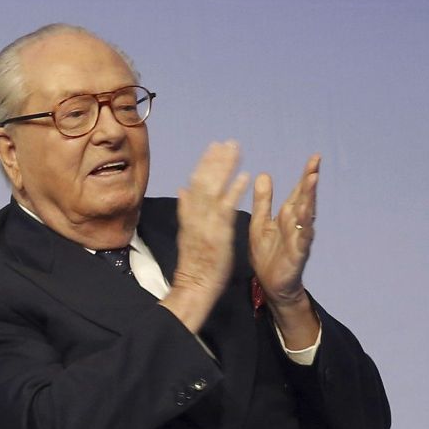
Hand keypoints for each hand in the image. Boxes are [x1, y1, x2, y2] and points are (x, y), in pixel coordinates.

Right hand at [161, 140, 249, 331]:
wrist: (194, 286)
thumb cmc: (196, 263)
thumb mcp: (187, 232)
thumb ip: (187, 209)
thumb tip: (183, 189)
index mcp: (190, 215)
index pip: (196, 183)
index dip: (205, 163)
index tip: (214, 146)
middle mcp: (196, 216)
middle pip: (204, 181)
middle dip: (215, 160)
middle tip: (227, 142)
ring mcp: (206, 224)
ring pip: (213, 189)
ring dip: (224, 168)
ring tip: (235, 150)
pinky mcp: (218, 233)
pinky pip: (227, 208)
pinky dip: (234, 191)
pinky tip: (245, 176)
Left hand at [249, 154, 318, 307]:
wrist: (270, 283)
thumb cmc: (267, 253)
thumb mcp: (260, 222)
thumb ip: (263, 201)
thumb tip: (263, 174)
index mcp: (287, 215)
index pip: (299, 191)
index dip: (306, 175)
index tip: (314, 158)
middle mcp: (297, 224)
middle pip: (306, 200)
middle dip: (310, 182)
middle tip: (315, 165)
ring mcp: (299, 238)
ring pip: (307, 216)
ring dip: (310, 200)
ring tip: (312, 183)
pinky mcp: (298, 254)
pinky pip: (303, 240)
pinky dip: (305, 229)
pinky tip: (307, 219)